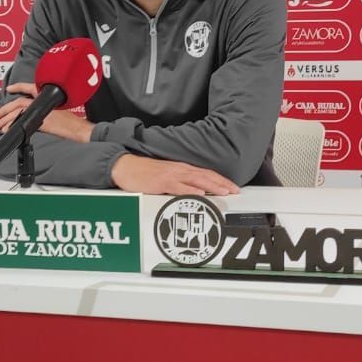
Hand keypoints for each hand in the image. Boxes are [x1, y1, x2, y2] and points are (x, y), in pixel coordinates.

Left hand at [0, 83, 90, 141]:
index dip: (18, 87)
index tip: (9, 88)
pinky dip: (12, 124)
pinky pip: (22, 120)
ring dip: (6, 117)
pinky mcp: (40, 119)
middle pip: (18, 102)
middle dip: (5, 109)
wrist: (79, 129)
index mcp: (46, 96)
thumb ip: (43, 111)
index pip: (29, 87)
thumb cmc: (71, 123)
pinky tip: (7, 129)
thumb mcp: (56, 112)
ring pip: (17, 110)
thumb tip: (30, 117)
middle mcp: (42, 100)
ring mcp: (41, 110)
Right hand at [111, 154, 239, 195]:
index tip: (233, 187)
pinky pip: (178, 187)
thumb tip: (197, 192)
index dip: (221, 180)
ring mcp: (171, 175)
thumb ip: (182, 183)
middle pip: (205, 176)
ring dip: (211, 186)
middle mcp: (180, 170)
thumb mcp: (167, 176)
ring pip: (196, 180)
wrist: (126, 167)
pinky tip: (199, 194)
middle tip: (235, 191)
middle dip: (222, 183)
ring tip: (224, 191)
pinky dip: (190, 190)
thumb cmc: (145, 173)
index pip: (206, 174)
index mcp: (182, 169)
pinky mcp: (161, 182)